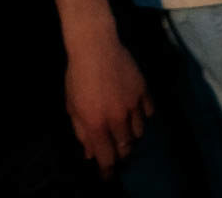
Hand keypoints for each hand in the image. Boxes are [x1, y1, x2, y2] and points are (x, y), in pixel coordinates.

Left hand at [63, 30, 151, 177]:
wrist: (95, 46)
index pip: (106, 156)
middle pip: (125, 147)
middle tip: (116, 151)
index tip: (108, 175)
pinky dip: (142, 116)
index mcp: (96, 124)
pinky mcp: (143, 90)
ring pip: (139, 131)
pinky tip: (135, 112)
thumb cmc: (77, 77)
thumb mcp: (73, 107)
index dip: (107, 169)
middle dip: (121, 153)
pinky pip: (148, 112)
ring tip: (125, 130)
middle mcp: (117, 118)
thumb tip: (91, 153)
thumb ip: (82, 132)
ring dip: (131, 135)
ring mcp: (133, 104)